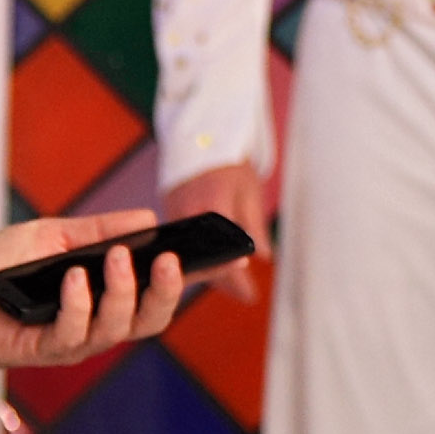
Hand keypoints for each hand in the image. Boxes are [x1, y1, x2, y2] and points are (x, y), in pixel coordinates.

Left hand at [0, 208, 189, 368]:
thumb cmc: (0, 267)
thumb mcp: (53, 236)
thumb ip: (97, 231)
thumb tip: (146, 219)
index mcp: (106, 297)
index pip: (157, 292)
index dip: (191, 280)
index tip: (221, 257)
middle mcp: (97, 324)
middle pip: (150, 320)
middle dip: (168, 293)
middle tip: (173, 261)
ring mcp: (72, 341)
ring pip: (117, 329)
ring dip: (124, 293)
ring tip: (122, 258)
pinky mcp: (42, 350)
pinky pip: (72, 334)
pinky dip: (79, 304)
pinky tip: (75, 278)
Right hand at [158, 165, 269, 298]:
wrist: (200, 139)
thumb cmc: (227, 163)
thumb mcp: (248, 191)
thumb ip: (254, 225)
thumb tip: (265, 256)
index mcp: (210, 207)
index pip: (222, 252)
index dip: (235, 277)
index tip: (250, 294)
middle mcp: (187, 215)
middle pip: (202, 260)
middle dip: (223, 280)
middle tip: (246, 294)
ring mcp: (174, 217)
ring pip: (191, 255)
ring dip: (209, 271)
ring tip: (234, 287)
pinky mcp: (169, 217)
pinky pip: (183, 246)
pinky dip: (198, 256)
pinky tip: (212, 265)